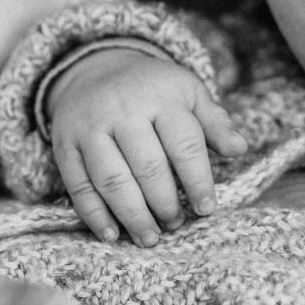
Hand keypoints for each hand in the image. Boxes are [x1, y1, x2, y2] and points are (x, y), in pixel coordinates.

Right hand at [45, 47, 246, 244]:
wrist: (97, 67)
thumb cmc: (154, 89)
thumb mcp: (188, 93)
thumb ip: (214, 123)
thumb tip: (240, 149)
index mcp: (161, 96)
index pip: (184, 145)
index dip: (197, 181)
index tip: (207, 209)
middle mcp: (122, 109)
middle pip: (147, 167)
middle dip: (164, 203)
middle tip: (176, 224)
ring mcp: (90, 127)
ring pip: (112, 179)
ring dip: (132, 215)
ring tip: (150, 237)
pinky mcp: (64, 144)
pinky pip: (78, 185)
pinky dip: (94, 215)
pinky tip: (112, 235)